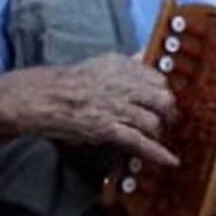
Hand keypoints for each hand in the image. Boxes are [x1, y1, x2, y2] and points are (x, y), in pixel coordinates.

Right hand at [16, 53, 178, 166]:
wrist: (46, 97)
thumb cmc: (70, 81)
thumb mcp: (101, 62)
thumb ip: (125, 61)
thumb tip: (143, 55)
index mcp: (123, 66)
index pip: (158, 79)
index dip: (163, 91)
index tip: (164, 99)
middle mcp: (123, 85)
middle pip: (162, 99)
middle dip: (168, 112)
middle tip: (167, 120)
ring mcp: (116, 108)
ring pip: (153, 121)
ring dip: (158, 132)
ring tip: (156, 136)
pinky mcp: (108, 129)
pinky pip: (139, 141)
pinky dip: (156, 152)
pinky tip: (169, 160)